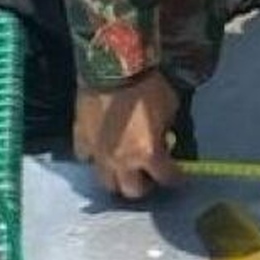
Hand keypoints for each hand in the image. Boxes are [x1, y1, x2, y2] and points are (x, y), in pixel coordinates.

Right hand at [73, 71, 184, 199]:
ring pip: (106, 182)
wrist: (113, 68)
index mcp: (148, 154)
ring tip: (125, 168)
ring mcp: (98, 154)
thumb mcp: (170, 108)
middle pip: (132, 191)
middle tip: (149, 174)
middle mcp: (122, 162)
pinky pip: (87, 158)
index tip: (177, 174)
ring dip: (118, 178)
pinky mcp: (82, 141)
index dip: (175, 177)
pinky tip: (102, 149)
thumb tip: (162, 137)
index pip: (166, 178)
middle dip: (144, 185)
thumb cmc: (147, 86)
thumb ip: (165, 129)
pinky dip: (96, 158)